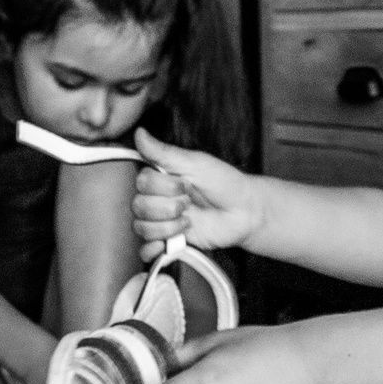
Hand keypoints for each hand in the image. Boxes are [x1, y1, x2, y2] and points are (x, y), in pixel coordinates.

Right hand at [133, 128, 260, 255]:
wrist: (244, 212)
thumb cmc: (225, 183)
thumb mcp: (195, 163)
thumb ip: (163, 152)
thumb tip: (139, 133)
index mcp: (162, 178)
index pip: (140, 182)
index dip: (162, 187)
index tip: (184, 184)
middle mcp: (159, 199)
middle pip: (138, 206)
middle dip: (166, 207)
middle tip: (188, 203)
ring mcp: (163, 221)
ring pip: (141, 228)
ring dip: (166, 226)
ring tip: (187, 221)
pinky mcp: (170, 241)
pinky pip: (145, 250)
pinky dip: (152, 249)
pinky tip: (168, 243)